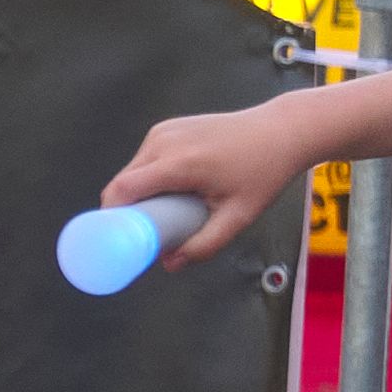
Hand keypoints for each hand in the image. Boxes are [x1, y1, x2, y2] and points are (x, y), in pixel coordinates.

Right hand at [101, 105, 311, 266]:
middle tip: (149, 233)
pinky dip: (150, 177)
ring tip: (169, 210)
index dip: (111, 216)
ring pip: (132, 170)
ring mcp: (165, 131)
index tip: (116, 238)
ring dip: (140, 194)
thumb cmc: (263, 171)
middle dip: (128, 211)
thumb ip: (205, 244)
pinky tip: (173, 189)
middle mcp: (164, 141)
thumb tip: (171, 264)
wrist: (281, 132)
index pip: (122, 190)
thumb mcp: (239, 216)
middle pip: (123, 183)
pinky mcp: (168, 127)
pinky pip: (146, 158)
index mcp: (178, 162)